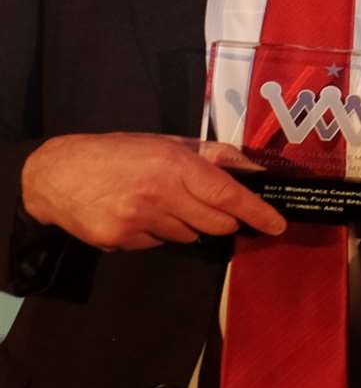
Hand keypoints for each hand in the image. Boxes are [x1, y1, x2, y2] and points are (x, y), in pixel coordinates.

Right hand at [19, 132, 285, 249]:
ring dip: (185, 225)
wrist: (55, 174)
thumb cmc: (118, 153)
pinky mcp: (119, 240)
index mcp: (175, 165)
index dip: (257, 212)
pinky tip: (135, 214)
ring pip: (187, 237)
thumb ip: (212, 156)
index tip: (278, 225)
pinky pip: (156, 244)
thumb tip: (253, 170)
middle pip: (216, 225)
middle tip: (209, 206)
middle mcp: (160, 195)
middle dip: (223, 220)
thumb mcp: (167, 143)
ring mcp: (137, 221)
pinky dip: (155, 233)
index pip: (228, 196)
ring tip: (159, 202)